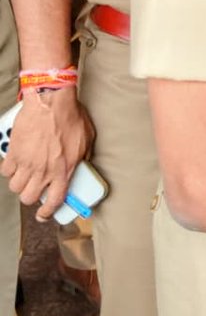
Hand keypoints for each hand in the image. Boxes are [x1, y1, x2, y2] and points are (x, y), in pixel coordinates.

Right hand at [1, 89, 93, 220]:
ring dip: (20, 182)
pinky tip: (16, 161)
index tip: (44, 214)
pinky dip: (10, 168)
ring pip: (15, 187)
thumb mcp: (87, 139)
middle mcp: (43, 171)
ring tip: (26, 172)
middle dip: (30, 195)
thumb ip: (82, 157)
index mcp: (64, 170)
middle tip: (34, 186)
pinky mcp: (13, 153)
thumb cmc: (70, 117)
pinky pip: (6, 170)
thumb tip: (81, 165)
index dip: (48, 212)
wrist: (51, 101)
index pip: (54, 201)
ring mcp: (26, 163)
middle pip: (28, 198)